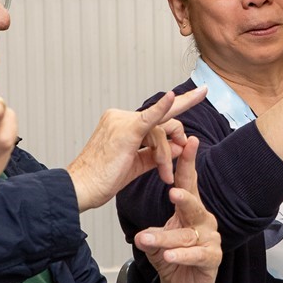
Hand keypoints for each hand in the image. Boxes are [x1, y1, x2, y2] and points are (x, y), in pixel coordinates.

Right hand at [67, 86, 206, 212]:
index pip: (154, 118)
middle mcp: (121, 117)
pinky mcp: (126, 131)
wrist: (82, 188)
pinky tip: (173, 97)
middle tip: (201, 102)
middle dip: (181, 121)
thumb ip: (157, 154)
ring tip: (165, 175)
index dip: (176, 107)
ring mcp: (122, 121)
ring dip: (167, 155)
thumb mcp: (135, 165)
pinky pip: (149, 118)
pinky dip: (161, 108)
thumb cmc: (102, 179)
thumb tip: (181, 145)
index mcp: (121, 123)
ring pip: (161, 130)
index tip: (198, 94)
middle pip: (162, 119)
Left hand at [135, 137, 220, 282]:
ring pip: (186, 234)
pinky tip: (169, 255)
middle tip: (173, 192)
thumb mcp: (157, 238)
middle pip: (193, 205)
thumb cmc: (172, 256)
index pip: (188, 182)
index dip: (187, 163)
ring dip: (165, 237)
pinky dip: (181, 255)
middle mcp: (203, 220)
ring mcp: (209, 238)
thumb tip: (141, 233)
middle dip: (184, 198)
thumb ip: (151, 231)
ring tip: (147, 238)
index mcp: (190, 208)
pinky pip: (196, 255)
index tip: (188, 142)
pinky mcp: (212, 258)